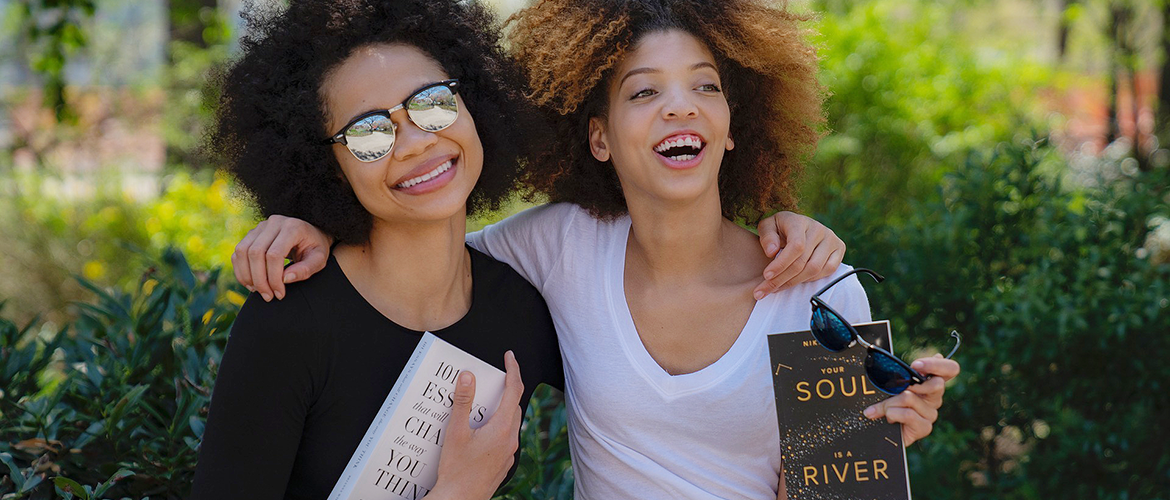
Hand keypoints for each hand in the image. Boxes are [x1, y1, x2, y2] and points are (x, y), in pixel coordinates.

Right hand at [231, 215, 331, 300]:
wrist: (311, 234)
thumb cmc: (315, 248)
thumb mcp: (319, 259)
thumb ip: (306, 269)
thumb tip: (285, 279)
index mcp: (292, 227)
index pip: (274, 254)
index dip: (273, 278)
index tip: (280, 294)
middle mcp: (274, 223)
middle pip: (255, 253)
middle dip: (259, 279)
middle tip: (268, 296)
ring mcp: (260, 226)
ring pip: (242, 251)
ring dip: (247, 276)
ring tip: (258, 291)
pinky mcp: (252, 233)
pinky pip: (238, 252)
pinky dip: (241, 270)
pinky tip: (251, 283)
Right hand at [429, 351, 524, 499]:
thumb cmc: (456, 470)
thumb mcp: (456, 432)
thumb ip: (463, 402)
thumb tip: (468, 377)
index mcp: (502, 428)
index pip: (514, 390)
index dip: (513, 370)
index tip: (510, 357)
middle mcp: (511, 440)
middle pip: (514, 406)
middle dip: (506, 391)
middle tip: (491, 381)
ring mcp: (509, 454)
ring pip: (511, 424)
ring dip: (501, 411)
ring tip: (481, 407)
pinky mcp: (504, 464)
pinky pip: (505, 439)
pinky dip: (497, 428)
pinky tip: (480, 433)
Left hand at [753, 212, 845, 298]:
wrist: (798, 226)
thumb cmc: (779, 229)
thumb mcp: (767, 227)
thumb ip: (767, 237)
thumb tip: (772, 252)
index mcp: (799, 222)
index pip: (796, 246)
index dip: (781, 264)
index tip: (766, 276)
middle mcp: (818, 229)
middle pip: (803, 261)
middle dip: (782, 279)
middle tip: (765, 289)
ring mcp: (831, 239)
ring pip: (815, 269)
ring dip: (794, 282)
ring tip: (777, 287)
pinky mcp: (839, 248)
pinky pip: (828, 270)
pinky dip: (810, 279)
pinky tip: (796, 280)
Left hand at [863, 355, 960, 445]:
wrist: (882, 430)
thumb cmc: (887, 403)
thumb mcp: (893, 384)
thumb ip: (905, 372)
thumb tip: (919, 360)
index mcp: (931, 382)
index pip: (950, 369)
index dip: (937, 365)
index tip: (915, 365)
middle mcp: (934, 398)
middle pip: (938, 384)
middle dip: (910, 382)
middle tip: (894, 387)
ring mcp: (931, 413)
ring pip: (910, 397)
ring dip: (889, 402)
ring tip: (884, 409)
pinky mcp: (925, 427)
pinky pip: (907, 414)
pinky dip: (891, 413)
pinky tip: (888, 418)